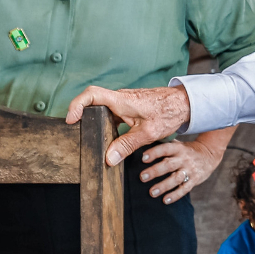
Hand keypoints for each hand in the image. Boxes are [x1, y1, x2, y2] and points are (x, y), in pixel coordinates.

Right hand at [66, 86, 190, 165]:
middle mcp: (119, 98)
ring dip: (93, 120)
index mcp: (122, 100)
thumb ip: (127, 145)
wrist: (183, 104)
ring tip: (88, 138)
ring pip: (101, 108)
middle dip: (80, 114)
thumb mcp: (147, 133)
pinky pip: (110, 114)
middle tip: (75, 132)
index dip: (77, 105)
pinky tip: (107, 139)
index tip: (71, 120)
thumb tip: (109, 159)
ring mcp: (122, 102)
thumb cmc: (168, 113)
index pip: (92, 94)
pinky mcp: (127, 107)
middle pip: (91, 101)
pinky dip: (105, 124)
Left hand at [140, 140, 223, 203]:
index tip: (143, 158)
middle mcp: (184, 159)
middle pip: (169, 165)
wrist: (209, 155)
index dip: (154, 153)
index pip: (165, 149)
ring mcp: (190, 170)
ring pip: (176, 179)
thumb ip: (163, 145)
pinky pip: (184, 189)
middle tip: (142, 177)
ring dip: (163, 186)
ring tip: (152, 192)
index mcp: (178, 148)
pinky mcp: (194, 180)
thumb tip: (142, 144)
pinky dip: (175, 195)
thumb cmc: (186, 150)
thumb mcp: (177, 144)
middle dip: (155, 171)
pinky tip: (165, 200)